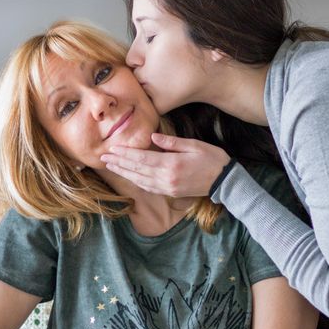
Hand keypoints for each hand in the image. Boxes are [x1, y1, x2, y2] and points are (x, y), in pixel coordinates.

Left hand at [100, 133, 231, 197]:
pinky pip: (148, 187)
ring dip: (124, 173)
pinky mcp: (170, 192)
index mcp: (171, 164)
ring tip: (111, 167)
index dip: (125, 154)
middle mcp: (166, 178)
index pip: (142, 158)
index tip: (112, 150)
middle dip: (119, 164)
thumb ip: (172, 142)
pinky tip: (128, 177)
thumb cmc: (212, 159)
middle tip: (103, 158)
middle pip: (137, 170)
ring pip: (140, 180)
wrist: (225, 181)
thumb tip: (153, 136)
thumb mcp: (194, 145)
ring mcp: (168, 187)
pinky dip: (136, 182)